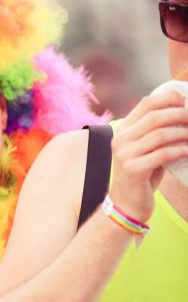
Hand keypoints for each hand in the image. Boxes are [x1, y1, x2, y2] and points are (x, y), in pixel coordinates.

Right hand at [110, 90, 187, 221]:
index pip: (145, 104)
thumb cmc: (141, 174)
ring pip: (160, 135)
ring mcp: (125, 155)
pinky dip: (180, 151)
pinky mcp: (133, 169)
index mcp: (123, 130)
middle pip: (154, 117)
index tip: (186, 101)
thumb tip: (183, 112)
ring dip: (184, 134)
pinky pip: (163, 154)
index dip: (169, 99)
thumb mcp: (143, 149)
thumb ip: (154, 132)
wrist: (126, 203)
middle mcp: (121, 140)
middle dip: (181, 115)